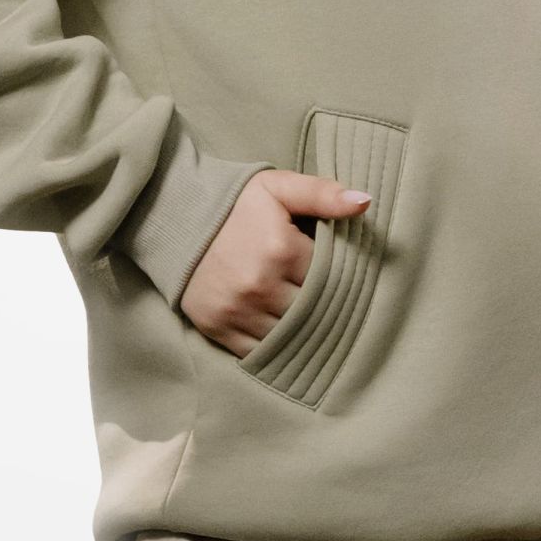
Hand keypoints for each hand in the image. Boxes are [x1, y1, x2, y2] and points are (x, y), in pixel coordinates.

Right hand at [178, 170, 372, 354]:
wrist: (175, 217)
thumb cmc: (235, 203)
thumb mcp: (278, 188)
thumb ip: (323, 194)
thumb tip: (365, 202)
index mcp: (280, 248)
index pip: (331, 277)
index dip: (339, 276)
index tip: (339, 273)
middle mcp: (259, 284)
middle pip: (313, 310)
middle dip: (324, 306)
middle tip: (329, 300)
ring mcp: (237, 310)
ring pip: (290, 336)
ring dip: (303, 331)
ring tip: (309, 318)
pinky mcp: (218, 327)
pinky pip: (260, 352)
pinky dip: (276, 348)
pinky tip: (285, 337)